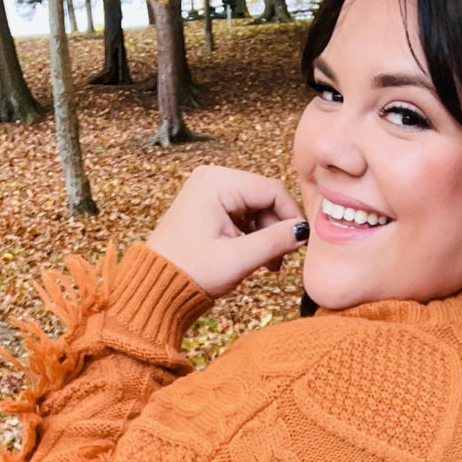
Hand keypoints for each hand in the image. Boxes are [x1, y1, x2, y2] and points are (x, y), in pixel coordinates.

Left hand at [145, 165, 307, 298]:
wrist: (158, 284)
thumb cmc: (190, 271)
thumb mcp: (238, 259)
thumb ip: (274, 242)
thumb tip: (303, 232)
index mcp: (217, 182)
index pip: (272, 190)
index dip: (292, 216)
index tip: (302, 243)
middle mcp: (213, 178)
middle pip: (265, 196)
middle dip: (278, 227)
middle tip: (282, 258)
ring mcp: (209, 190)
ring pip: (256, 206)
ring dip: (267, 234)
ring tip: (269, 263)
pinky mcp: (209, 204)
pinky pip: (243, 213)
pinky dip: (254, 234)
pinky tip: (256, 256)